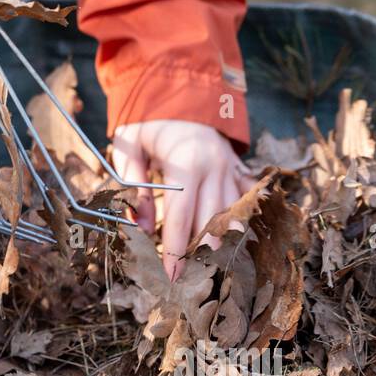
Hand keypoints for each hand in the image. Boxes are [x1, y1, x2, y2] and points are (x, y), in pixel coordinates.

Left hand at [111, 120, 253, 279]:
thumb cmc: (152, 121)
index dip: (176, 250)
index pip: (182, 216)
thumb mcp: (131, 144)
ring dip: (222, 246)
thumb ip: (135, 185)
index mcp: (186, 162)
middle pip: (212, 223)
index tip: (171, 277)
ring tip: (210, 273)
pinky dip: (237, 228)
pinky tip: (230, 249)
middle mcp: (215, 168)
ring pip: (233, 217)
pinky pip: (244, 206)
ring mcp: (231, 170)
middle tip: (191, 284)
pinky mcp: (239, 172)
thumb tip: (142, 228)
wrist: (185, 91)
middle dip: (201, 256)